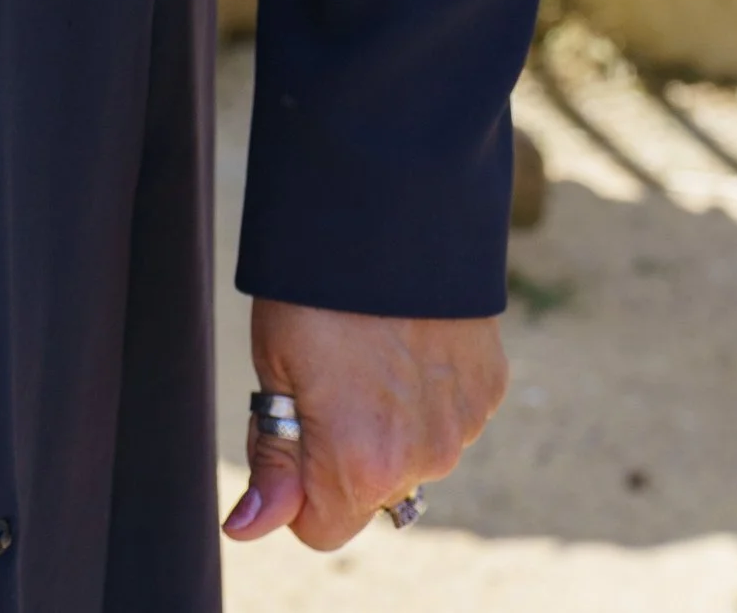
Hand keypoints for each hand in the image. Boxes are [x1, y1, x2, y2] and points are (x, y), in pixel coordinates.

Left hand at [226, 298, 505, 549]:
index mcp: (359, 465)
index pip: (321, 529)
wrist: (394, 206)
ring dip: (390, 420)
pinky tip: (410, 336)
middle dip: (344, 450)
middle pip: (369, 490)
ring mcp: (462, 426)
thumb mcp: (276, 366)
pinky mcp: (490, 389)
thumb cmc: (316, 285)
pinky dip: (427, 391)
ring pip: (412, 453)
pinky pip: (448, 416)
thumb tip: (247, 529)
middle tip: (328, 371)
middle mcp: (421, 460)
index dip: (295, 487)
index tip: (291, 427)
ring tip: (370, 344)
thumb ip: (274, 459)